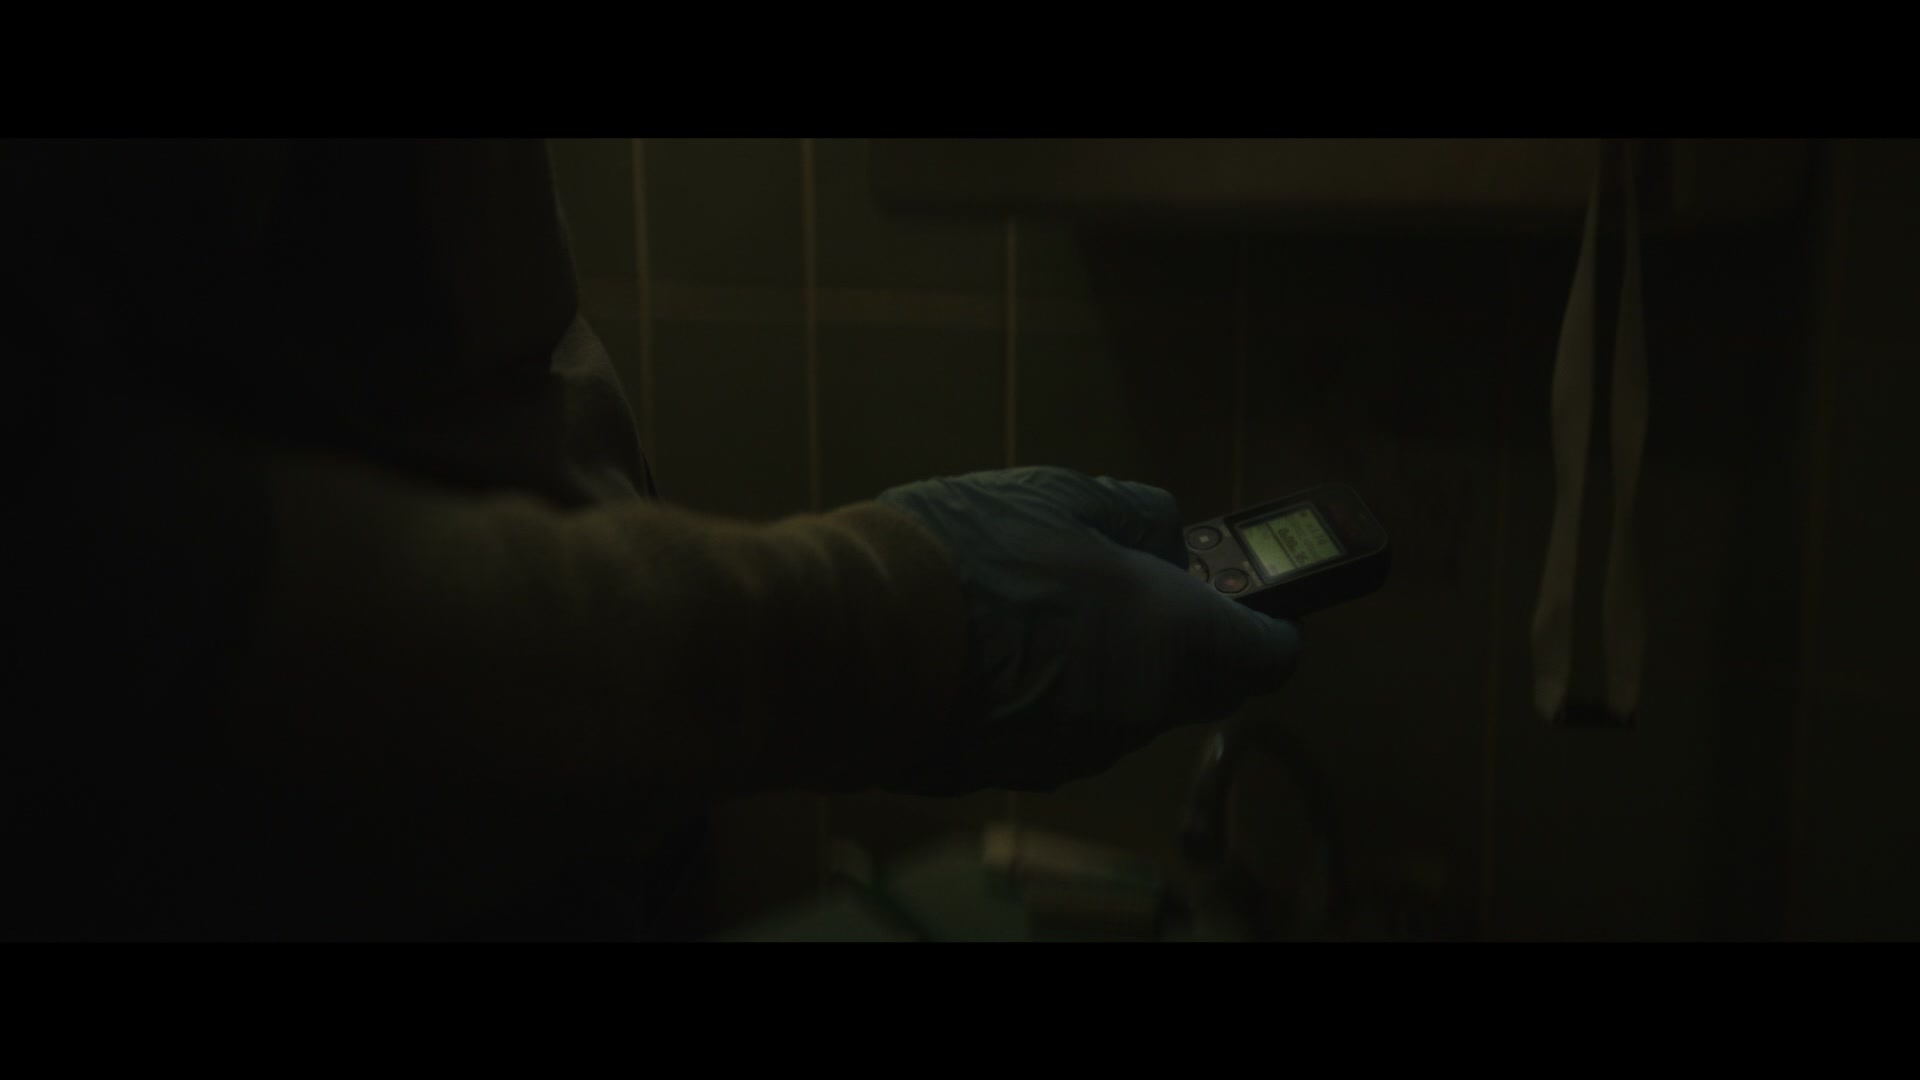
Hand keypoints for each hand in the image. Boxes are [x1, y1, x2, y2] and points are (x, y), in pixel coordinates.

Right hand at [877, 467, 1299, 793]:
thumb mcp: (1064, 494)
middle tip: (1123, 580)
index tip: (1231, 591)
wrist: (853, 640)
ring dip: (1099, 663)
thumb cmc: (969, 556)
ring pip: (1120, 707)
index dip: (1262, 620)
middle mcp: (1140, 715)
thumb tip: (1163, 536)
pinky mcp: (1014, 772)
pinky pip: (1052, 727)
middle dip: (1177, 638)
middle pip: (1196, 686)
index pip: (1272, 655)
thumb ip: (1137, 517)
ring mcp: (1075, 753)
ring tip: (1030, 603)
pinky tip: (986, 646)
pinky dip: (1040, 693)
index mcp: (1175, 644)